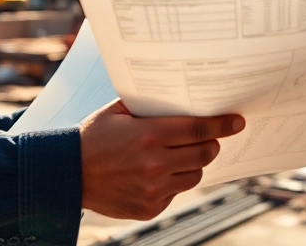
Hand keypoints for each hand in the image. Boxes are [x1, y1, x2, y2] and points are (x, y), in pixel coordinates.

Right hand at [79, 100, 244, 220]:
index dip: (222, 125)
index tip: (237, 122)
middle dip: (211, 144)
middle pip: (204, 153)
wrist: (67, 174)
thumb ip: (149, 106)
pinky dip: (173, 182)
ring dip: (194, 164)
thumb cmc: (93, 138)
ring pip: (194, 175)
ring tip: (179, 156)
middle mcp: (154, 164)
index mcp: (148, 135)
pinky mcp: (149, 208)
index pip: (198, 128)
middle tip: (209, 138)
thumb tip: (180, 97)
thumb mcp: (117, 112)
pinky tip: (158, 173)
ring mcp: (153, 189)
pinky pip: (176, 192)